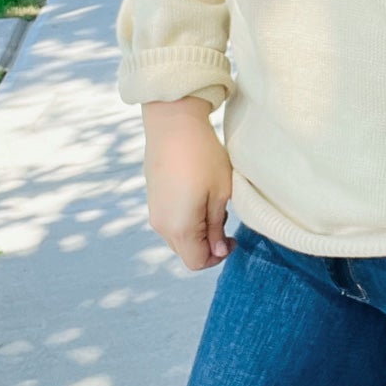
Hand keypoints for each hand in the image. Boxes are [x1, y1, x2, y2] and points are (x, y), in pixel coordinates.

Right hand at [142, 97, 236, 271]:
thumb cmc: (203, 157)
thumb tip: (216, 251)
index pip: (197, 262)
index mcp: (180, 228)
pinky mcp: (153, 198)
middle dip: (209, 244)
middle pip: (186, 251)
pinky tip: (198, 194)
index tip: (232, 238)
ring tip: (213, 202)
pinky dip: (187, 218)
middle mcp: (162, 225)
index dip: (218, 257)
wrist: (174, 124)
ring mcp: (154, 211)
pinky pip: (170, 220)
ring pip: (178, 236)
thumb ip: (217, 227)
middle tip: (226, 218)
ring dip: (198, 230)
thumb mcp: (220, 194)